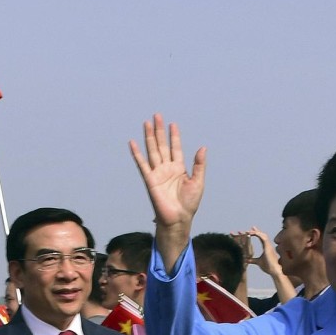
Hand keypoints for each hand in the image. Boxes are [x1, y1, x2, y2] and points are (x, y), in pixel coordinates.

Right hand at [130, 114, 205, 230]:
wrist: (178, 218)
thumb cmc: (189, 203)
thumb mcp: (198, 182)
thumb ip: (199, 164)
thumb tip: (202, 148)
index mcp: (179, 168)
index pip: (176, 148)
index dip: (174, 136)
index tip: (173, 124)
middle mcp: (167, 168)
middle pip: (162, 145)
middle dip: (160, 131)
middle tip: (157, 116)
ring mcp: (157, 173)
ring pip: (152, 150)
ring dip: (150, 137)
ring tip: (147, 123)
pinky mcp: (150, 180)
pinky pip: (142, 164)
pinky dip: (137, 153)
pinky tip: (132, 143)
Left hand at [231, 227, 281, 276]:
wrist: (274, 271)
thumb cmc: (268, 267)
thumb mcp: (258, 262)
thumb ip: (253, 260)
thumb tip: (246, 260)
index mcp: (267, 248)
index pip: (262, 238)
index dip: (258, 233)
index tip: (252, 229)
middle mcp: (268, 245)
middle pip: (263, 235)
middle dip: (257, 231)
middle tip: (251, 227)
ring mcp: (269, 246)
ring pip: (263, 235)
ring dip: (256, 232)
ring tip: (248, 231)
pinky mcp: (268, 247)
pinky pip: (263, 238)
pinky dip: (257, 234)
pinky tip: (251, 234)